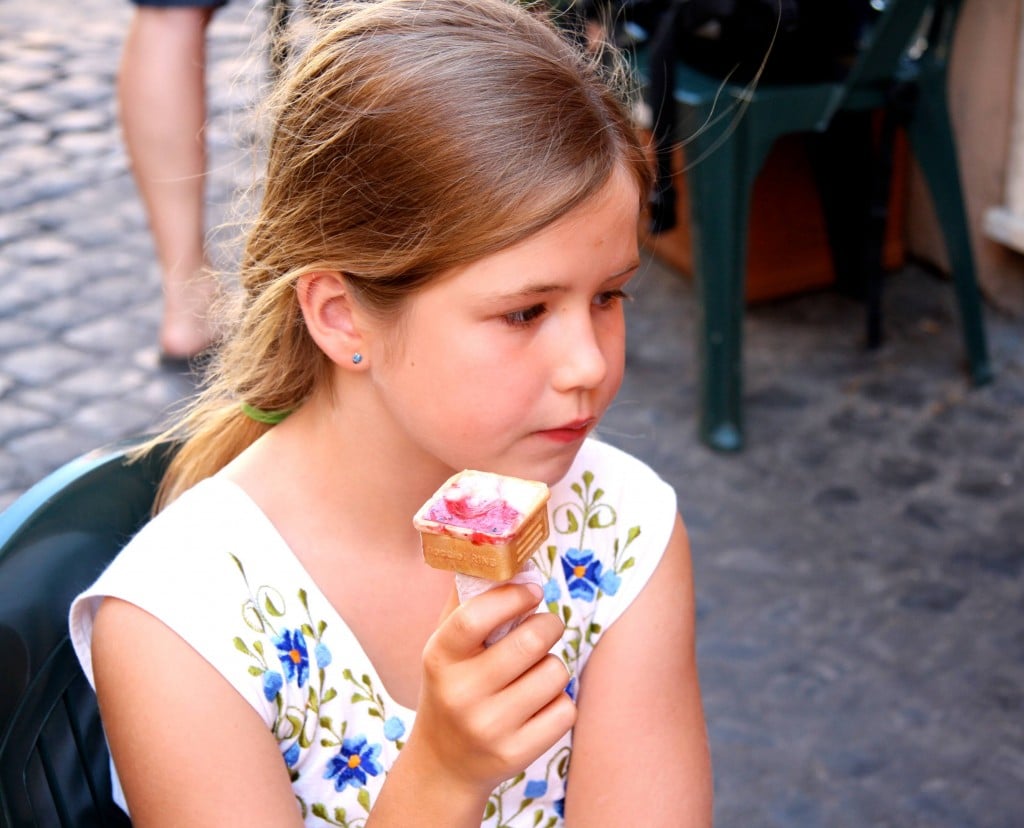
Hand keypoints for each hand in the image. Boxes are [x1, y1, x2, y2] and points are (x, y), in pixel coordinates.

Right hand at [409, 582, 576, 797]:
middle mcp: (461, 694)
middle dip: (549, 624)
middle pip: (530, 641)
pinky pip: (565, 709)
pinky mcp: (516, 754)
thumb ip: (470, 602)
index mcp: (439, 658)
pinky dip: (559, 702)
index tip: (533, 591)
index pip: (474, 617)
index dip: (512, 596)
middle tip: (545, 625)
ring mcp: (489, 727)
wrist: (444, 764)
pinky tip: (538, 706)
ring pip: (554, 672)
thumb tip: (509, 560)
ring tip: (534, 672)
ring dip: (553, 665)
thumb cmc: (453, 686)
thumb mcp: (446, 647)